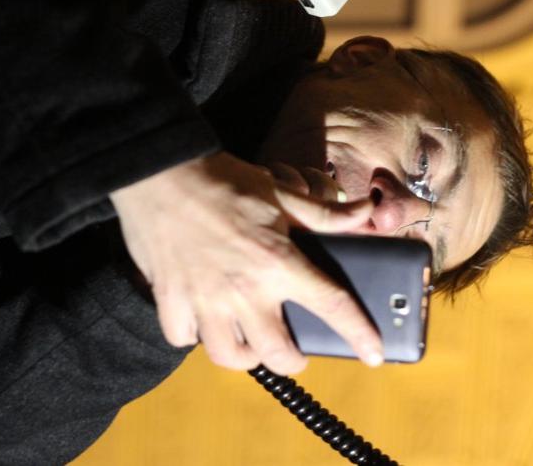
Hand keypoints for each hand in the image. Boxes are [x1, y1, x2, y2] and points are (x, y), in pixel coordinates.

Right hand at [110, 152, 382, 374]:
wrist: (159, 172)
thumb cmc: (223, 181)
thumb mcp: (280, 193)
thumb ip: (324, 214)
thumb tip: (365, 211)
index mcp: (278, 262)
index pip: (331, 306)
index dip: (359, 334)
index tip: (373, 353)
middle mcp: (244, 290)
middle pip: (279, 354)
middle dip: (293, 360)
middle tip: (293, 349)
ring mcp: (205, 300)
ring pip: (231, 357)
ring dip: (246, 355)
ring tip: (250, 342)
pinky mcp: (170, 300)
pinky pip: (184, 338)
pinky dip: (195, 336)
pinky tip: (203, 322)